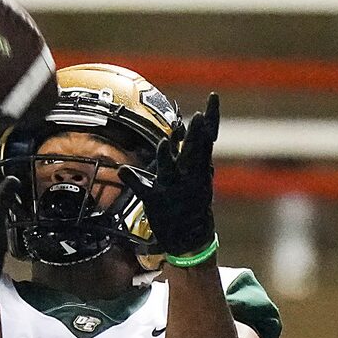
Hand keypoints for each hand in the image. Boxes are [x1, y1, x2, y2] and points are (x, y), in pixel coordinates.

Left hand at [118, 93, 218, 262]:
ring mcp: (173, 189)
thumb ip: (195, 159)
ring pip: (171, 169)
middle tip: (199, 115)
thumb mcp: (199, 180)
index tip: (212, 97)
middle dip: (196, 134)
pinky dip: (136, 179)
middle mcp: (189, 177)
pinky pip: (144, 189)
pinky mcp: (156, 202)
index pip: (207, 138)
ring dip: (167, 156)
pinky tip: (126, 170)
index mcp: (200, 168)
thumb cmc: (193, 208)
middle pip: (193, 150)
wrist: (190, 239)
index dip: (210, 118)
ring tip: (165, 141)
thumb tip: (200, 140)